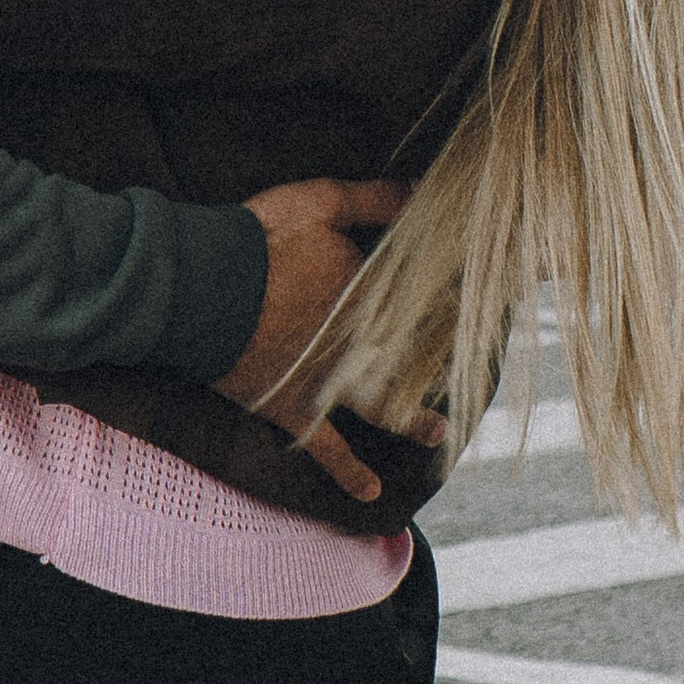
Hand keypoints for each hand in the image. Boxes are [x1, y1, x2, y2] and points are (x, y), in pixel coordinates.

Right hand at [216, 177, 440, 507]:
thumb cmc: (258, 239)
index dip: (453, 306)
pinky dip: (350, 474)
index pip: (423, 303)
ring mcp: (331, 383)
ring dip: (414, 422)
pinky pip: (328, 450)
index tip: (480, 309)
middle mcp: (361, 345)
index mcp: (369, 294)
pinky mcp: (297, 409)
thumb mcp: (318, 202)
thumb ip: (372, 199)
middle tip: (467, 375)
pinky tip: (372, 493)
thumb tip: (419, 190)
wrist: (202, 288)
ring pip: (385, 409)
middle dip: (443, 368)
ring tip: (440, 433)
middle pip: (413, 361)